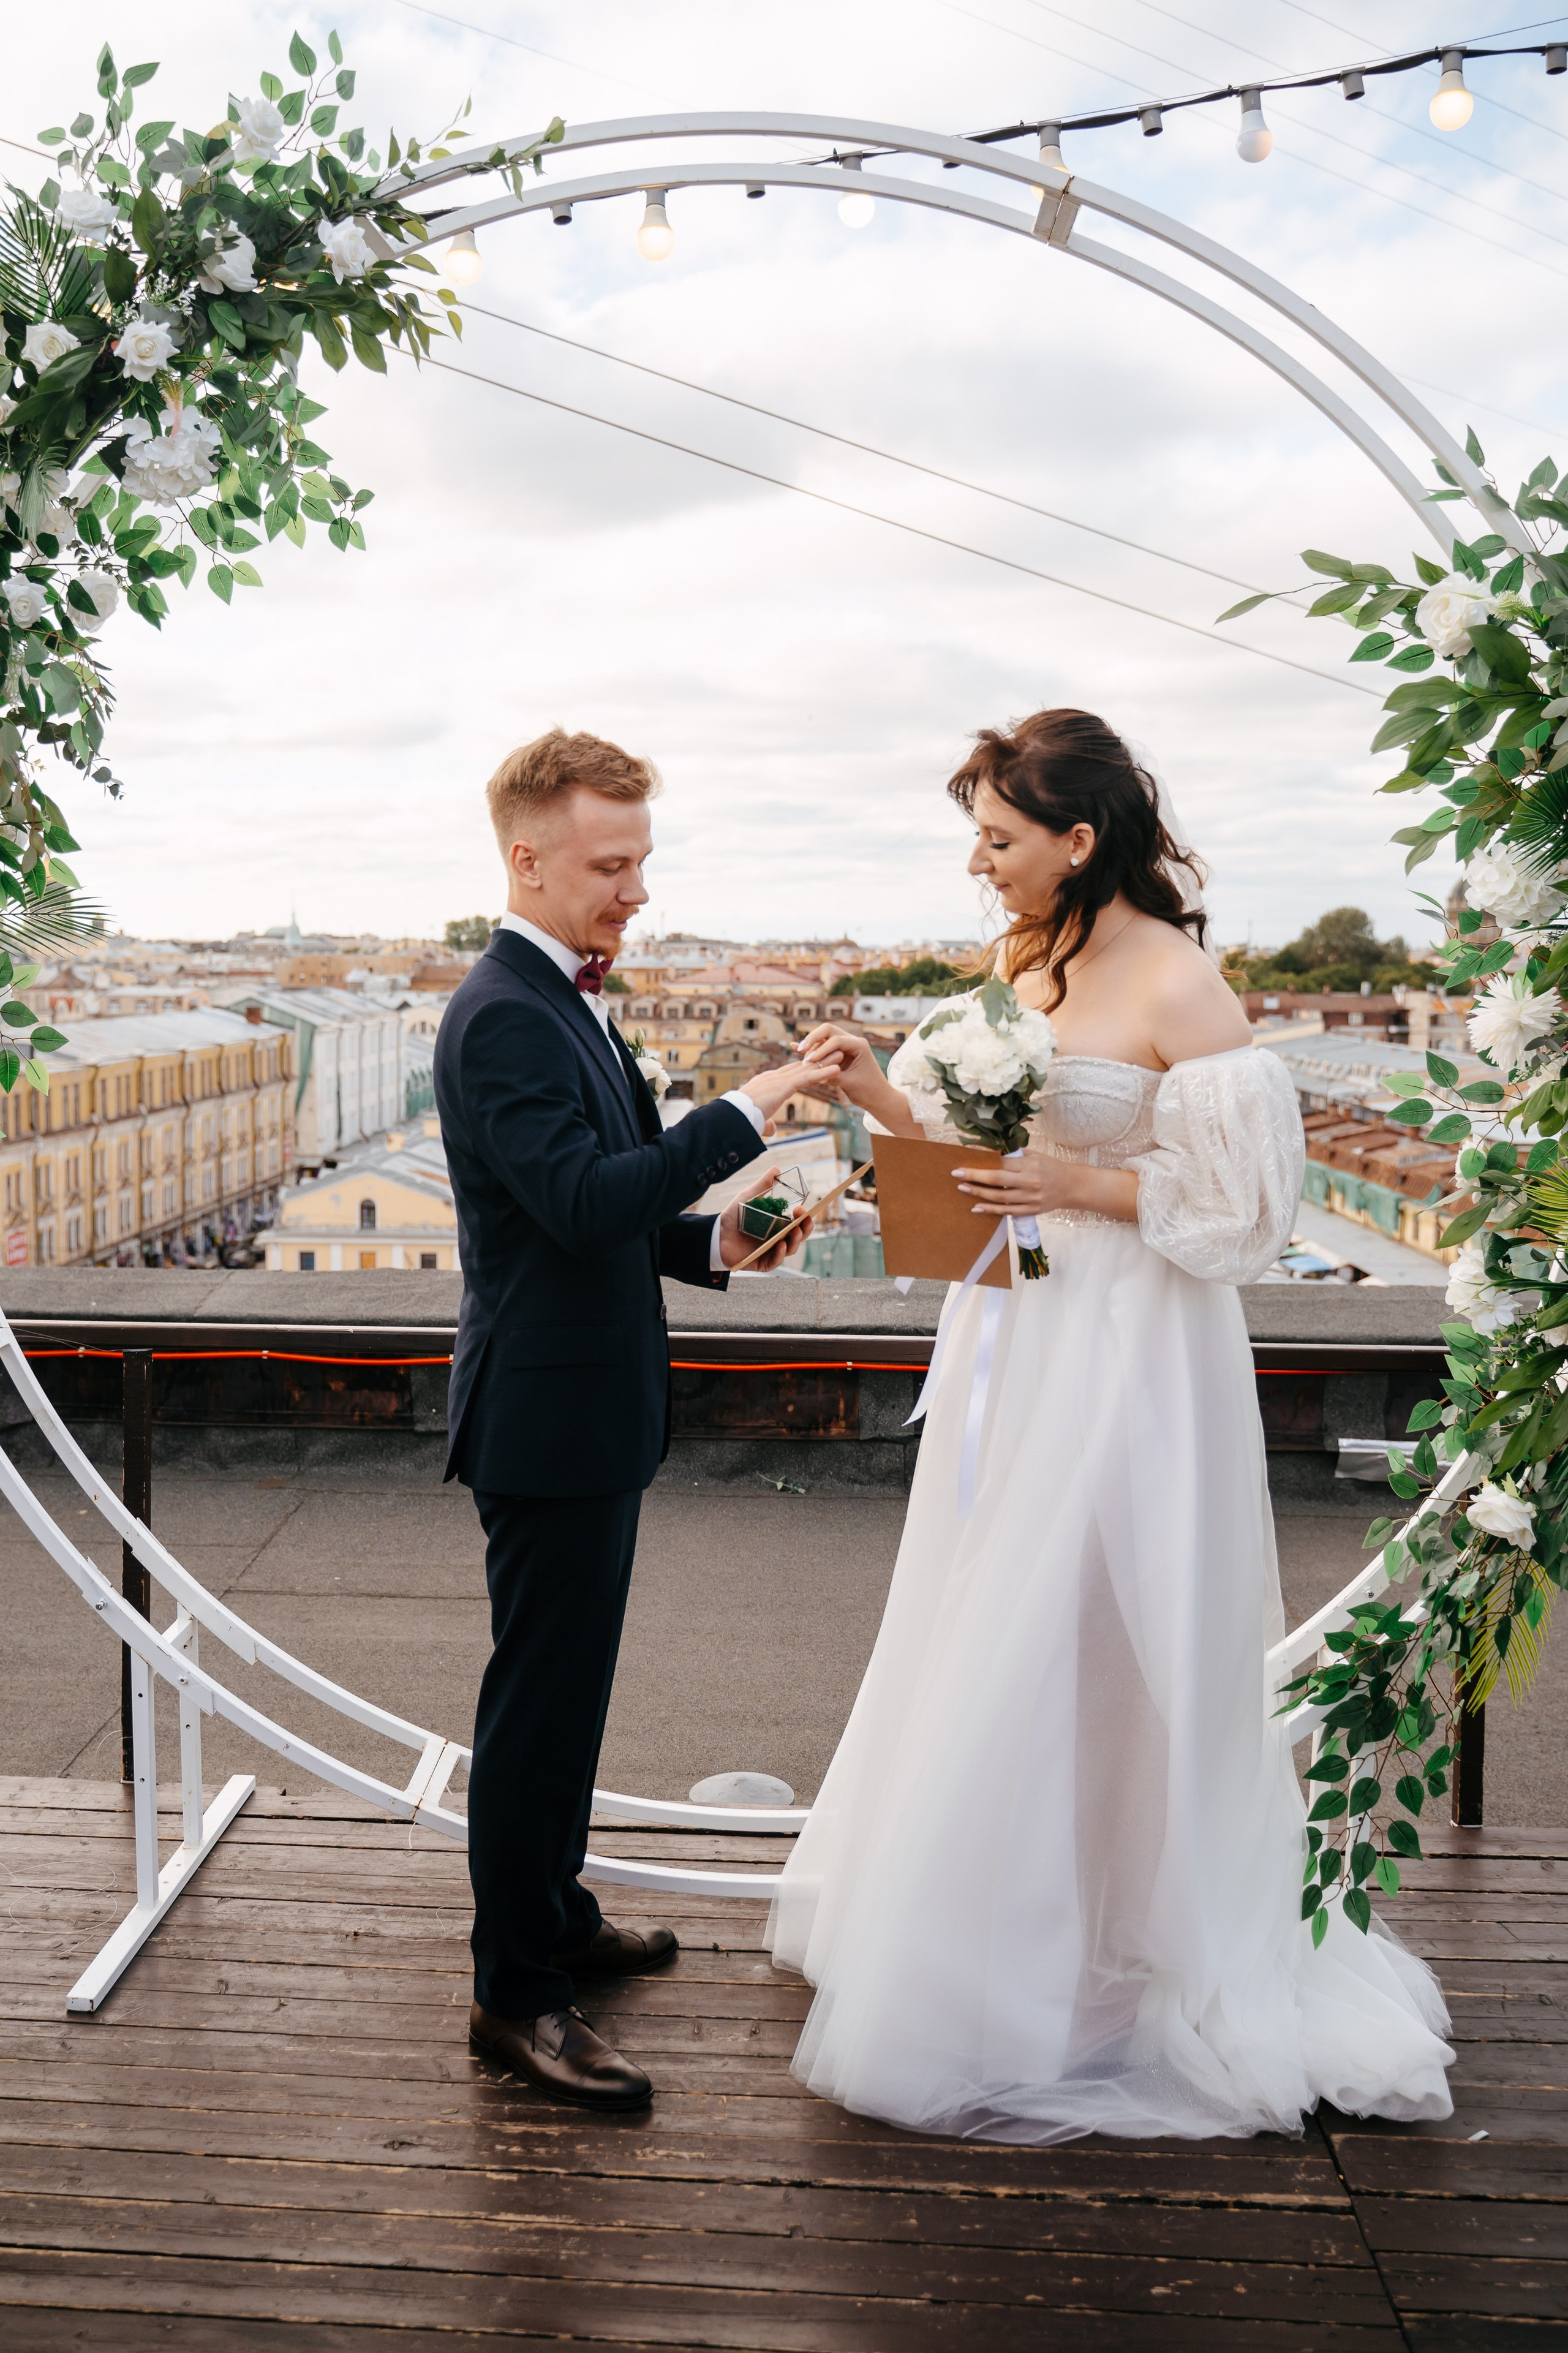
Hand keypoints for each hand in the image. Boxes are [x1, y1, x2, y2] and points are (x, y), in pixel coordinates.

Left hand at [716, 1170, 814, 1270]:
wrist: (715, 1233)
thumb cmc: (734, 1216)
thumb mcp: (749, 1197)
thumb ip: (763, 1185)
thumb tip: (776, 1169)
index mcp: (779, 1224)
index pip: (798, 1223)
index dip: (804, 1217)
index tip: (802, 1209)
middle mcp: (779, 1238)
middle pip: (799, 1236)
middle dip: (805, 1229)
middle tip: (803, 1219)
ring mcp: (771, 1251)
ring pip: (790, 1249)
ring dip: (795, 1241)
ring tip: (794, 1231)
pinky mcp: (762, 1262)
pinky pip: (774, 1261)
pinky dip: (779, 1254)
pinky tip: (779, 1245)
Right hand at [740, 1053, 841, 1134]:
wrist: (734, 1117)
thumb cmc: (741, 1119)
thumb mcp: (758, 1121)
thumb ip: (767, 1123)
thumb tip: (772, 1131)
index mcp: (767, 1083)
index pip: (789, 1073)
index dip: (803, 1069)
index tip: (816, 1065)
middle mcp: (774, 1077)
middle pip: (801, 1066)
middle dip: (817, 1060)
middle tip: (832, 1053)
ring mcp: (779, 1079)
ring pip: (807, 1068)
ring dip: (825, 1061)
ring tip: (841, 1055)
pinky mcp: (784, 1086)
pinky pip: (808, 1077)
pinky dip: (823, 1073)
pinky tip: (837, 1069)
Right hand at [795, 1023, 882, 1109]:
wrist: (877, 1097)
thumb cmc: (868, 1091)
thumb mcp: (849, 1083)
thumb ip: (832, 1075)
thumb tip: (813, 1072)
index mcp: (859, 1045)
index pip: (836, 1040)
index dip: (821, 1050)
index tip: (809, 1061)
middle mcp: (852, 1042)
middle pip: (827, 1031)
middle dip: (813, 1039)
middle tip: (801, 1050)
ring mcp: (845, 1046)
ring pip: (823, 1038)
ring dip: (811, 1046)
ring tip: (801, 1058)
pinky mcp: (838, 1054)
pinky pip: (823, 1048)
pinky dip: (812, 1049)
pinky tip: (795, 1047)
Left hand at [953, 1151, 1138, 1224]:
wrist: (1072, 1187)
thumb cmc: (1052, 1168)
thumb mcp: (1036, 1156)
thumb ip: (1016, 1155)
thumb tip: (994, 1151)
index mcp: (1030, 1165)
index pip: (1002, 1164)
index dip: (983, 1164)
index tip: (967, 1162)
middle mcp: (1029, 1182)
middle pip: (997, 1180)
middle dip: (975, 1177)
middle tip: (956, 1175)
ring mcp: (1029, 1198)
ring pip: (999, 1198)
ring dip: (978, 1194)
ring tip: (963, 1188)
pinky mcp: (1030, 1210)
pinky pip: (1007, 1211)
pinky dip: (990, 1210)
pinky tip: (976, 1207)